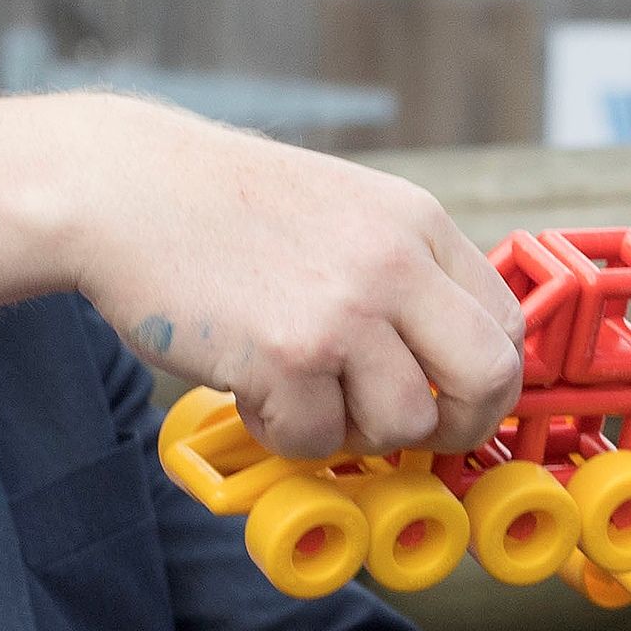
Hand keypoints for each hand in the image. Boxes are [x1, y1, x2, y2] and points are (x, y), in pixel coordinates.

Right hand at [0, 94, 524, 460]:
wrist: (125, 190)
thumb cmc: (223, 206)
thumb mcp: (343, 209)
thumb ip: (401, 270)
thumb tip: (449, 363)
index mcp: (416, 223)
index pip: (505, 325)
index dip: (483, 381)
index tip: (447, 402)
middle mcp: (394, 263)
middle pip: (487, 379)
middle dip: (456, 426)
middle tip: (407, 435)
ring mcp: (344, 311)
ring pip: (401, 426)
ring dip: (350, 432)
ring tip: (298, 393)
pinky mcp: (287, 357)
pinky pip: (318, 440)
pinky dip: (284, 433)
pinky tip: (250, 388)